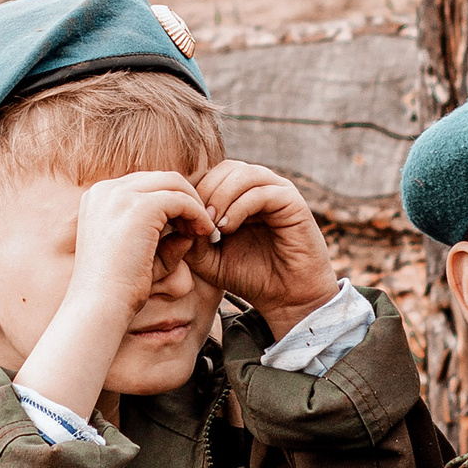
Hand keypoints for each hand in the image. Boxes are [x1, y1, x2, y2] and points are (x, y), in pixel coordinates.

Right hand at [15, 172, 216, 417]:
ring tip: (204, 230)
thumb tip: (190, 229)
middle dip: (184, 198)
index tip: (186, 224)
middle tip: (201, 225)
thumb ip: (162, 240)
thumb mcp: (139, 256)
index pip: (144, 185)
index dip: (170, 201)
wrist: (99, 306)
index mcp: (97, 199)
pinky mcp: (140, 206)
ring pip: (172, 183)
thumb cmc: (117, 290)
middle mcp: (105, 190)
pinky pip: (180, 199)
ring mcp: (120, 195)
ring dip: (193, 204)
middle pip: (159, 179)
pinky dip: (196, 213)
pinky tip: (203, 233)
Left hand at [184, 160, 339, 337]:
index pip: (212, 175)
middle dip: (204, 192)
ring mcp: (277, 191)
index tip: (180, 221)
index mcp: (241, 195)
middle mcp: (260, 187)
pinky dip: (239, 207)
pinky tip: (227, 228)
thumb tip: (174, 218)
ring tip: (211, 225)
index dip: (193, 193)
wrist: (287, 299)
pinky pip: (261, 191)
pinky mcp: (292, 202)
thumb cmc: (250, 277)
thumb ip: (191, 238)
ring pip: (242, 173)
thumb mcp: (209, 259)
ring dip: (219, 197)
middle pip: (225, 168)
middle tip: (194, 221)